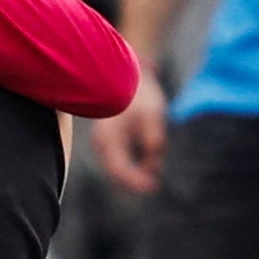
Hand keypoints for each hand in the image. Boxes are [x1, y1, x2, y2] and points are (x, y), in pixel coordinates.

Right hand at [93, 75, 169, 195]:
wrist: (127, 71)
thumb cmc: (140, 93)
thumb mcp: (152, 117)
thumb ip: (153, 143)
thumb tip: (154, 166)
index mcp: (108, 138)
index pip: (119, 170)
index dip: (136, 182)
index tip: (154, 187)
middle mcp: (102, 142)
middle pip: (117, 172)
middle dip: (137, 178)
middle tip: (156, 183)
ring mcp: (104, 141)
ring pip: (120, 166)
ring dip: (138, 169)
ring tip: (155, 161)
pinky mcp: (111, 138)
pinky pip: (121, 158)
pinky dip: (135, 161)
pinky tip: (150, 158)